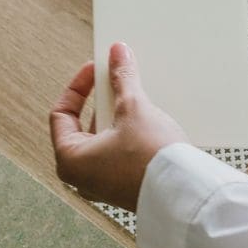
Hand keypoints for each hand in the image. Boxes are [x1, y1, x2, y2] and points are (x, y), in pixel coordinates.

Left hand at [49, 42, 187, 210]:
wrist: (185, 192)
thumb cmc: (151, 160)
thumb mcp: (133, 109)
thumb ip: (122, 78)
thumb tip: (118, 55)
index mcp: (70, 160)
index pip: (62, 113)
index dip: (78, 86)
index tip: (96, 71)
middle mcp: (83, 177)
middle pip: (84, 126)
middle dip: (102, 101)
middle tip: (117, 83)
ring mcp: (105, 184)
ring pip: (104, 140)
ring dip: (118, 118)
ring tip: (136, 102)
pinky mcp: (127, 186)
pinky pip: (120, 154)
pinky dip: (129, 136)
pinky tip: (146, 125)